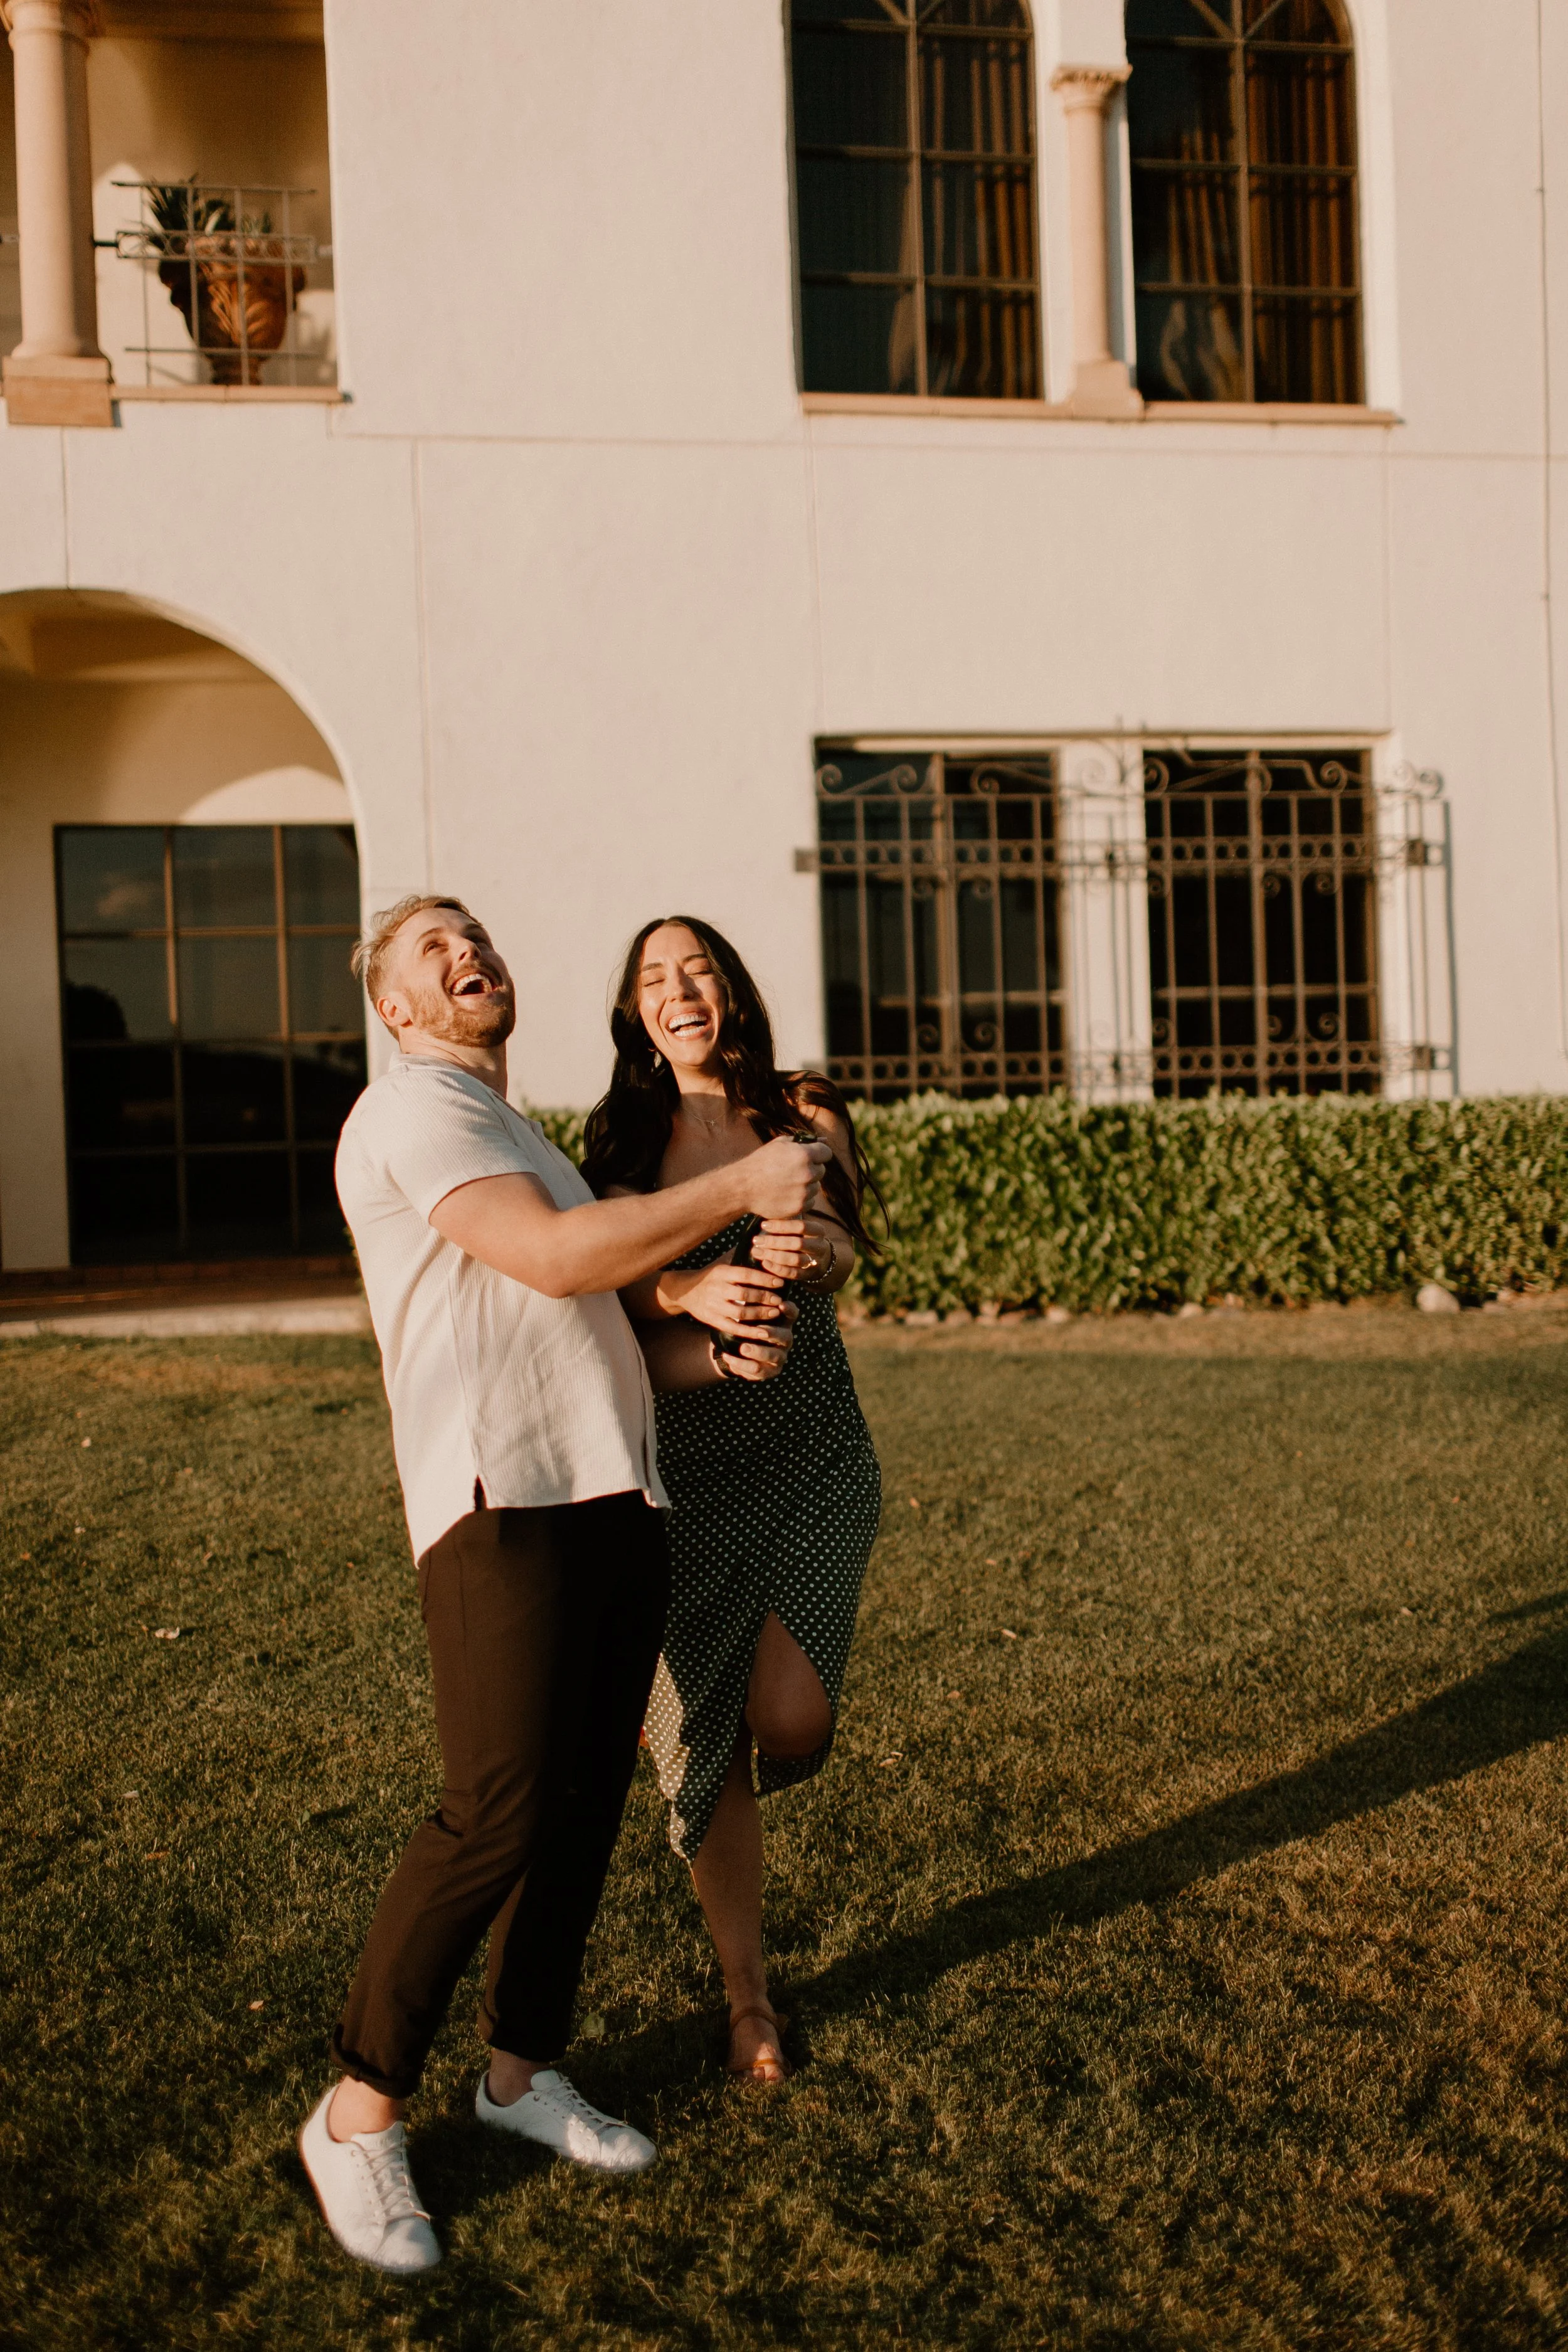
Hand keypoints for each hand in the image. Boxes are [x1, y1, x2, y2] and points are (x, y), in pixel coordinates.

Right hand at [666, 1255, 786, 1337]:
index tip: (780, 1282)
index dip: (764, 1279)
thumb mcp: (721, 1265)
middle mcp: (717, 1288)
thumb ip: (739, 1259)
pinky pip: (733, 1327)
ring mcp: (713, 1306)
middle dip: (764, 1297)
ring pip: (740, 1312)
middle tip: (779, 1300)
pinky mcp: (712, 1320)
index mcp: (721, 1272)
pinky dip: (749, 1332)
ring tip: (775, 1313)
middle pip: (744, 1294)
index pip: (746, 1274)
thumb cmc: (711, 1277)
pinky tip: (763, 1333)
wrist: (684, 1290)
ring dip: (760, 1314)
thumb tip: (762, 1248)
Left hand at [720, 1301, 797, 1381]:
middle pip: (785, 1337)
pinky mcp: (770, 1371)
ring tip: (743, 1347)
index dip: (789, 1310)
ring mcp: (780, 1357)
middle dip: (772, 1333)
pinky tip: (728, 1357)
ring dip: (758, 1352)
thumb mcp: (750, 1313)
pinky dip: (742, 1364)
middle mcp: (785, 1339)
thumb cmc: (747, 1324)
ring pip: (773, 1356)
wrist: (737, 1349)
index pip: (792, 1314)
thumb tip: (749, 1283)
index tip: (781, 1304)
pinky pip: (757, 1370)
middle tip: (761, 1330)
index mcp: (783, 1322)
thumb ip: (754, 1304)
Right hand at [742, 1134, 830, 1220]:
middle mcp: (807, 1173)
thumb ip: (804, 1141)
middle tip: (793, 1171)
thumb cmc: (760, 1162)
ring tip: (787, 1183)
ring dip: (807, 1185)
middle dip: (811, 1169)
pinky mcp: (799, 1207)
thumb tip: (825, 1139)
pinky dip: (802, 1198)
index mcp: (803, 1154)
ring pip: (816, 1187)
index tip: (810, 1157)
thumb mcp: (779, 1145)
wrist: (743, 1187)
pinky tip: (787, 1193)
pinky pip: (810, 1201)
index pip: (827, 1153)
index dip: (819, 1154)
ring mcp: (803, 1192)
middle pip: (821, 1170)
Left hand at [752, 1215, 835, 1282]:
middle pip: (796, 1243)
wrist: (821, 1260)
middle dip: (774, 1241)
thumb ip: (787, 1225)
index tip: (763, 1225)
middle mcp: (819, 1246)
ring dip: (773, 1255)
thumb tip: (763, 1222)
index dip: (781, 1225)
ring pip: (794, 1259)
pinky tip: (765, 1263)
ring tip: (756, 1251)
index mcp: (817, 1231)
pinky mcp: (808, 1275)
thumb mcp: (801, 1229)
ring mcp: (814, 1262)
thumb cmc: (804, 1239)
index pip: (800, 1226)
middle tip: (756, 1240)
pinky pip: (792, 1273)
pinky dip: (778, 1269)